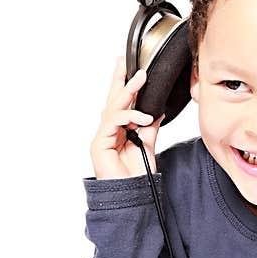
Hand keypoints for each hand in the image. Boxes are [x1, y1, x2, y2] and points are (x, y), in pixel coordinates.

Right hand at [90, 56, 164, 179]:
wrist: (131, 196)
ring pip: (113, 108)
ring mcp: (102, 137)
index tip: (130, 68)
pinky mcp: (99, 144)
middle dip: (118, 79)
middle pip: (112, 100)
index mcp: (119, 130)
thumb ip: (149, 127)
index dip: (124, 85)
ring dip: (128, 92)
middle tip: (124, 61)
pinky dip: (129, 116)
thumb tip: (157, 109)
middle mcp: (108, 131)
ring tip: (140, 79)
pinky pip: (113, 122)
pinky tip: (143, 118)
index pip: (121, 103)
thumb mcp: (148, 144)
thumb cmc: (136, 177)